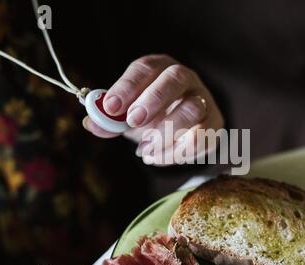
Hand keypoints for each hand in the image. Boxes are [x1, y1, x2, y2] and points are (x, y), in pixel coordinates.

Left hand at [82, 54, 223, 164]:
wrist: (181, 131)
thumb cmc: (151, 117)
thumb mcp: (127, 117)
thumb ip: (110, 121)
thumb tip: (90, 123)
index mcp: (159, 68)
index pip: (145, 68)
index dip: (127, 86)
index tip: (111, 107)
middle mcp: (185, 78)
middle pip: (176, 78)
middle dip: (154, 100)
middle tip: (134, 121)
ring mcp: (203, 100)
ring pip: (193, 109)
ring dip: (166, 132)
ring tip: (145, 150)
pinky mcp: (214, 124)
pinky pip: (201, 137)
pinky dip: (176, 152)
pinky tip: (158, 157)